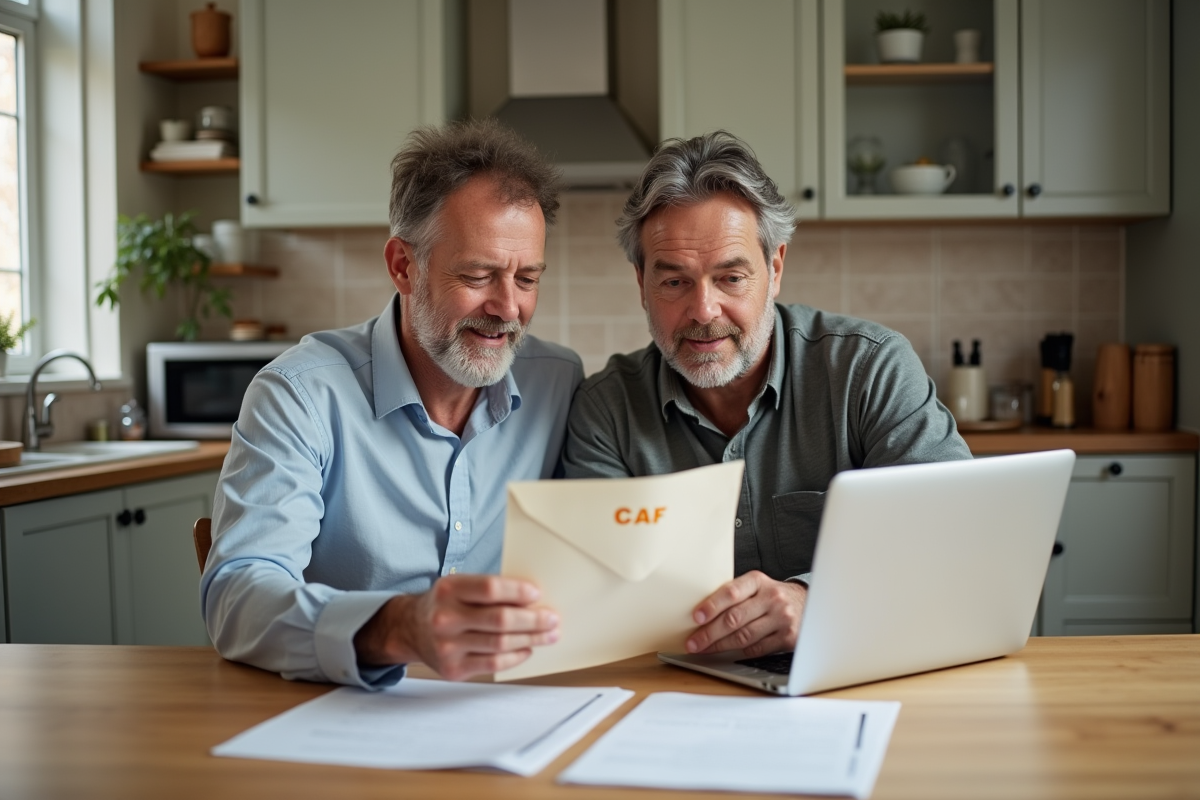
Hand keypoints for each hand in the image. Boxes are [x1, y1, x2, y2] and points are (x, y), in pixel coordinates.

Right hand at [354, 575, 559, 680]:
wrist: (410, 629)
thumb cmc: (444, 604)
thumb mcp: (458, 586)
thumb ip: (488, 590)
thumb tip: (532, 599)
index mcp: (448, 590)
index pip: (490, 589)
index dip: (517, 592)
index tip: (537, 594)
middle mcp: (445, 618)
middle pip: (500, 620)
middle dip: (533, 620)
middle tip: (552, 619)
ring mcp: (447, 647)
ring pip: (500, 644)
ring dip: (531, 639)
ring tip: (549, 635)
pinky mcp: (453, 669)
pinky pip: (493, 664)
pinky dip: (515, 656)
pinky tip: (527, 649)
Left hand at [686, 570, 806, 657]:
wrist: (806, 604)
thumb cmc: (771, 596)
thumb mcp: (755, 586)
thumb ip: (734, 595)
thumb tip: (702, 613)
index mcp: (758, 581)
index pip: (731, 592)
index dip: (712, 606)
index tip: (696, 617)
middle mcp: (772, 598)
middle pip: (734, 618)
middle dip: (709, 633)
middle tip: (693, 642)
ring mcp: (782, 618)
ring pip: (744, 636)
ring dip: (720, 645)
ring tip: (704, 649)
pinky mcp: (788, 637)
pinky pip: (757, 648)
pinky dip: (739, 652)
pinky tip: (727, 652)